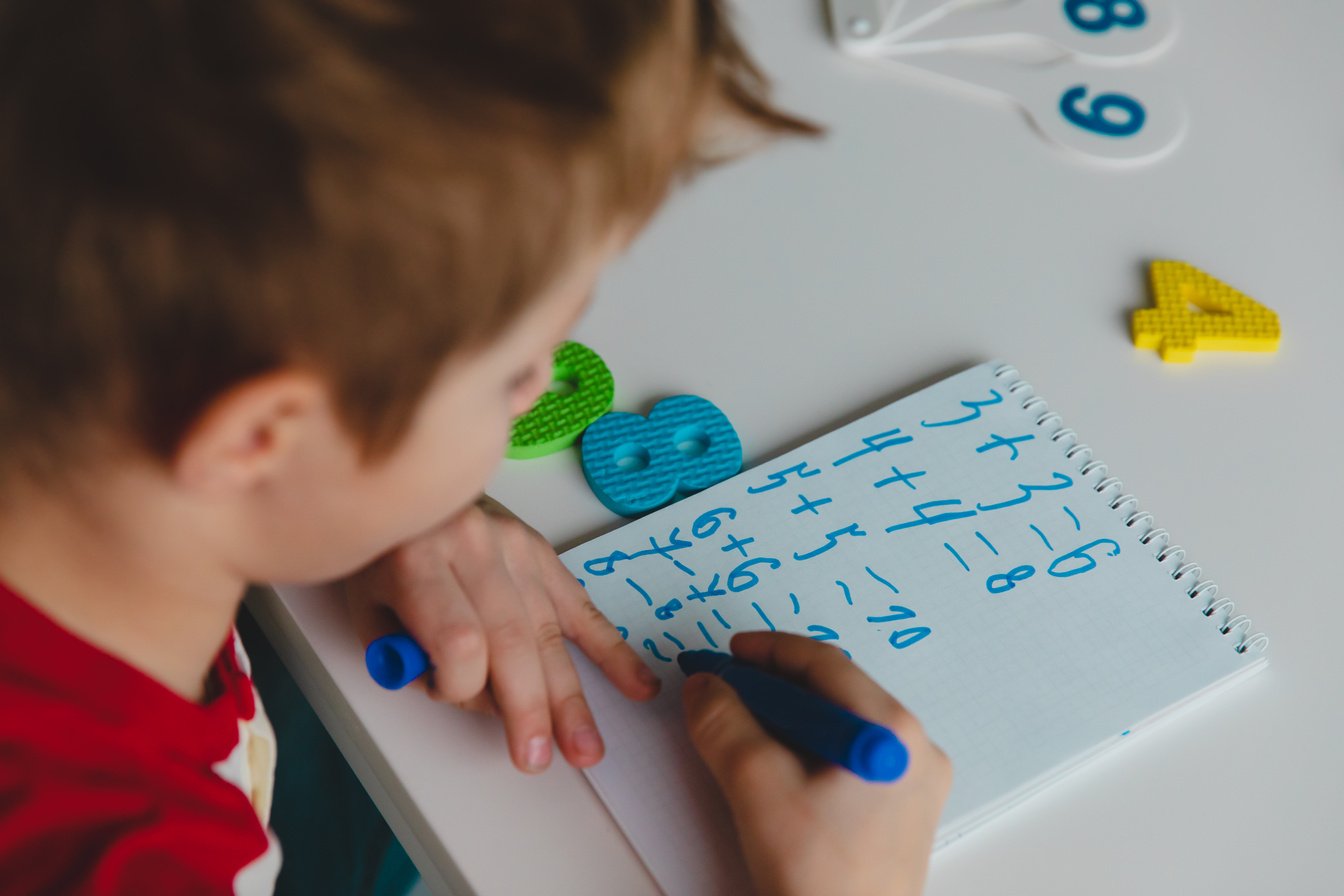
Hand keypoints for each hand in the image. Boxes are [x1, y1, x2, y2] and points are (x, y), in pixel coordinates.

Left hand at [345, 495, 659, 772]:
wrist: (407, 479)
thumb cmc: (382, 551)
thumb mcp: (366, 606)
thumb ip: (410, 659)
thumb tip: (479, 699)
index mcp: (418, 561)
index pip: (459, 641)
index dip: (460, 687)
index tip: (446, 696)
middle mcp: (474, 548)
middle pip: (512, 640)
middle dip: (528, 709)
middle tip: (537, 759)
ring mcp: (516, 546)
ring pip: (549, 632)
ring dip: (569, 697)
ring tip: (585, 747)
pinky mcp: (543, 550)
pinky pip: (581, 606)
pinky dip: (611, 651)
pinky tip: (637, 685)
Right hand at [682, 631, 950, 895]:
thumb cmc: (820, 881)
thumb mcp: (757, 786)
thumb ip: (724, 722)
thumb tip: (706, 685)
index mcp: (894, 732)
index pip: (824, 663)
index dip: (768, 651)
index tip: (728, 653)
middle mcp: (915, 750)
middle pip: (835, 692)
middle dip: (774, 687)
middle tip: (726, 691)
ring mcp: (913, 784)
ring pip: (841, 726)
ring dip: (788, 719)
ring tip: (741, 729)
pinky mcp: (901, 814)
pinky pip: (851, 759)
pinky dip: (808, 750)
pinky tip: (774, 766)